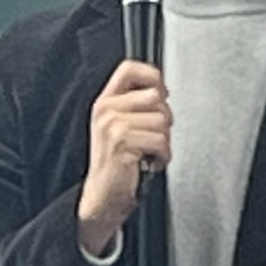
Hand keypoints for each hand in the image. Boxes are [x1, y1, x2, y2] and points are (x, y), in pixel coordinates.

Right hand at [80, 61, 169, 251]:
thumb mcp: (117, 126)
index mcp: (105, 101)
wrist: (102, 195)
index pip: (129, 69)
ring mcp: (113, 125)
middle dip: (164, 119)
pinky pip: (160, 141)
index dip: (152, 76)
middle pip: (155, 96)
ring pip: (162, 120)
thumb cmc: (115, 163)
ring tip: (148, 152)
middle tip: (152, 136)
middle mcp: (106, 110)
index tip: (161, 92)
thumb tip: (162, 91)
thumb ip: (134, 105)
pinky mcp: (123, 142)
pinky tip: (150, 161)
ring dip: (163, 141)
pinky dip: (162, 156)